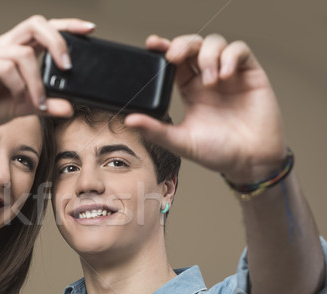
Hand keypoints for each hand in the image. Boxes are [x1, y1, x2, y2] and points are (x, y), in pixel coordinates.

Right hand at [0, 15, 95, 137]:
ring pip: (23, 53)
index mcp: (16, 49)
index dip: (67, 25)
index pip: (44, 28)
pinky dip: (18, 86)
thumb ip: (46, 105)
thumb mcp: (24, 107)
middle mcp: (3, 45)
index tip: (89, 29)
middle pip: (35, 24)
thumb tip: (69, 107)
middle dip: (57, 42)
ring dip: (37, 81)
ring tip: (38, 102)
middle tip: (67, 68)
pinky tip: (17, 99)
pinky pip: (6, 68)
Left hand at [125, 34, 286, 183]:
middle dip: (182, 44)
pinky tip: (225, 75)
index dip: (164, 48)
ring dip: (208, 56)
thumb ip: (155, 130)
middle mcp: (207, 79)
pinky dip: (230, 57)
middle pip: (192, 46)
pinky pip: (240, 50)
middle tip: (174, 57)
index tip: (152, 44)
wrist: (250, 162)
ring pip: (215, 43)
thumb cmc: (217, 153)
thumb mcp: (180, 142)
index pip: (174, 62)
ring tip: (211, 81)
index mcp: (189, 90)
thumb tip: (129, 120)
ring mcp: (229, 75)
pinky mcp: (251, 74)